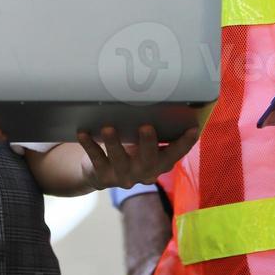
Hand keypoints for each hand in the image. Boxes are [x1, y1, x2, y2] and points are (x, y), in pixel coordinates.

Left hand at [75, 124, 198, 190]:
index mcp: (159, 163)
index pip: (175, 155)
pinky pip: (96, 159)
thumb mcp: (144, 144)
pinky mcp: (103, 176)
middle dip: (148, 144)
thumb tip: (167, 97)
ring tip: (108, 127)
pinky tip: (83, 132)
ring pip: (119, 160)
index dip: (184, 144)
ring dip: (114, 143)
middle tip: (146, 126)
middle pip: (148, 161)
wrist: (100, 173)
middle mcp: (143, 173)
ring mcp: (123, 176)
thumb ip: (155, 131)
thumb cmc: (130, 150)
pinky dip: (89, 145)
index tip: (192, 129)